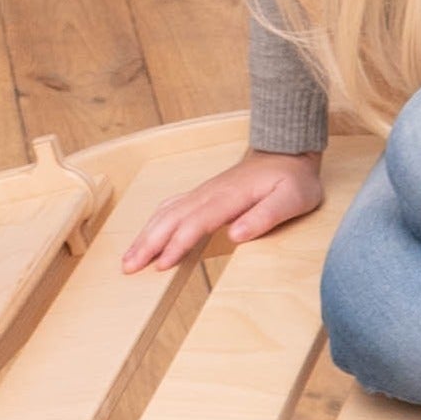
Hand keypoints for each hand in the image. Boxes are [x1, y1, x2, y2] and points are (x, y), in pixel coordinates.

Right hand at [118, 148, 323, 270]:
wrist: (287, 152)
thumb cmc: (292, 180)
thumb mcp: (292, 199)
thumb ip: (265, 216)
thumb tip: (236, 234)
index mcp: (229, 197)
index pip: (196, 223)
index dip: (176, 245)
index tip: (160, 265)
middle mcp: (209, 193)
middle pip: (171, 218)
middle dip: (148, 243)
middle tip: (128, 267)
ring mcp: (204, 192)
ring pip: (166, 213)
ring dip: (146, 234)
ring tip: (129, 258)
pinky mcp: (203, 195)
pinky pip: (172, 208)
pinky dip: (154, 223)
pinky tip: (147, 235)